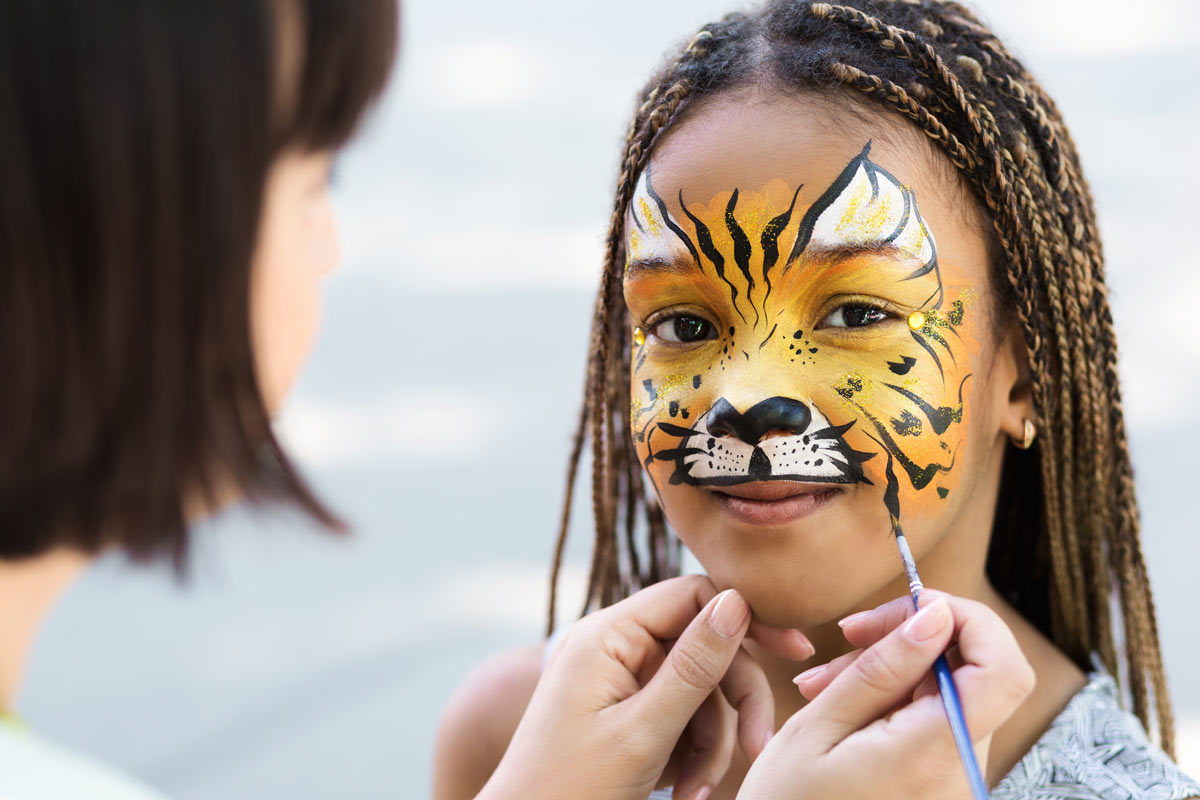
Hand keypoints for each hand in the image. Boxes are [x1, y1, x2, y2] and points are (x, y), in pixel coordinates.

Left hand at [480, 575, 813, 799]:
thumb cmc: (570, 788)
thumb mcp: (643, 731)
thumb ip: (693, 667)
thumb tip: (736, 601)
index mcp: (607, 635)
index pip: (691, 595)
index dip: (746, 618)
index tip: (796, 649)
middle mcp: (613, 647)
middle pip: (704, 649)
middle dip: (731, 705)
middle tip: (756, 748)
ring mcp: (619, 681)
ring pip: (699, 692)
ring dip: (709, 744)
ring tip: (695, 793)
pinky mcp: (626, 713)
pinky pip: (680, 719)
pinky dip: (690, 755)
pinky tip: (680, 791)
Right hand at [738, 592, 1033, 799]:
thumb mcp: (819, 728)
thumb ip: (882, 669)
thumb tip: (935, 615)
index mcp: (934, 756)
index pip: (1003, 670)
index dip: (967, 620)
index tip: (910, 605)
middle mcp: (963, 774)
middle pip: (976, 674)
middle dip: (914, 639)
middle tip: (850, 635)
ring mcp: (958, 785)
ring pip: (952, 695)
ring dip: (896, 671)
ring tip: (826, 681)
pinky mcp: (945, 788)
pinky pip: (937, 725)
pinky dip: (896, 702)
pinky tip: (844, 707)